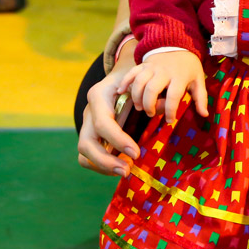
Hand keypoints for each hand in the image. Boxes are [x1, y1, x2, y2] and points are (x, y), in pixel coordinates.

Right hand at [77, 40, 140, 176]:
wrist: (123, 77)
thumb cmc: (134, 79)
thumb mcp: (142, 81)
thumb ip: (152, 96)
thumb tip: (165, 108)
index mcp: (98, 96)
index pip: (103, 124)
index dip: (118, 141)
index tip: (136, 154)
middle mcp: (89, 112)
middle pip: (86, 143)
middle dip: (105, 161)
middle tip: (127, 170)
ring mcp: (87, 125)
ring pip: (83, 153)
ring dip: (103, 166)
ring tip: (125, 171)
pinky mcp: (90, 135)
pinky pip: (88, 157)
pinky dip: (102, 166)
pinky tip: (120, 168)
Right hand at [119, 49, 207, 123]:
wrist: (177, 43)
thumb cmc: (189, 66)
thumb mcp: (198, 79)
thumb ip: (201, 97)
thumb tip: (204, 114)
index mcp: (179, 76)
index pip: (173, 96)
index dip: (170, 110)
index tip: (169, 120)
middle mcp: (164, 71)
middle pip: (152, 89)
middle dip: (149, 104)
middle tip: (150, 113)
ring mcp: (152, 67)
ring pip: (139, 81)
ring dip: (136, 96)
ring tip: (139, 107)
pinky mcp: (143, 64)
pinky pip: (131, 72)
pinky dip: (125, 81)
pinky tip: (121, 91)